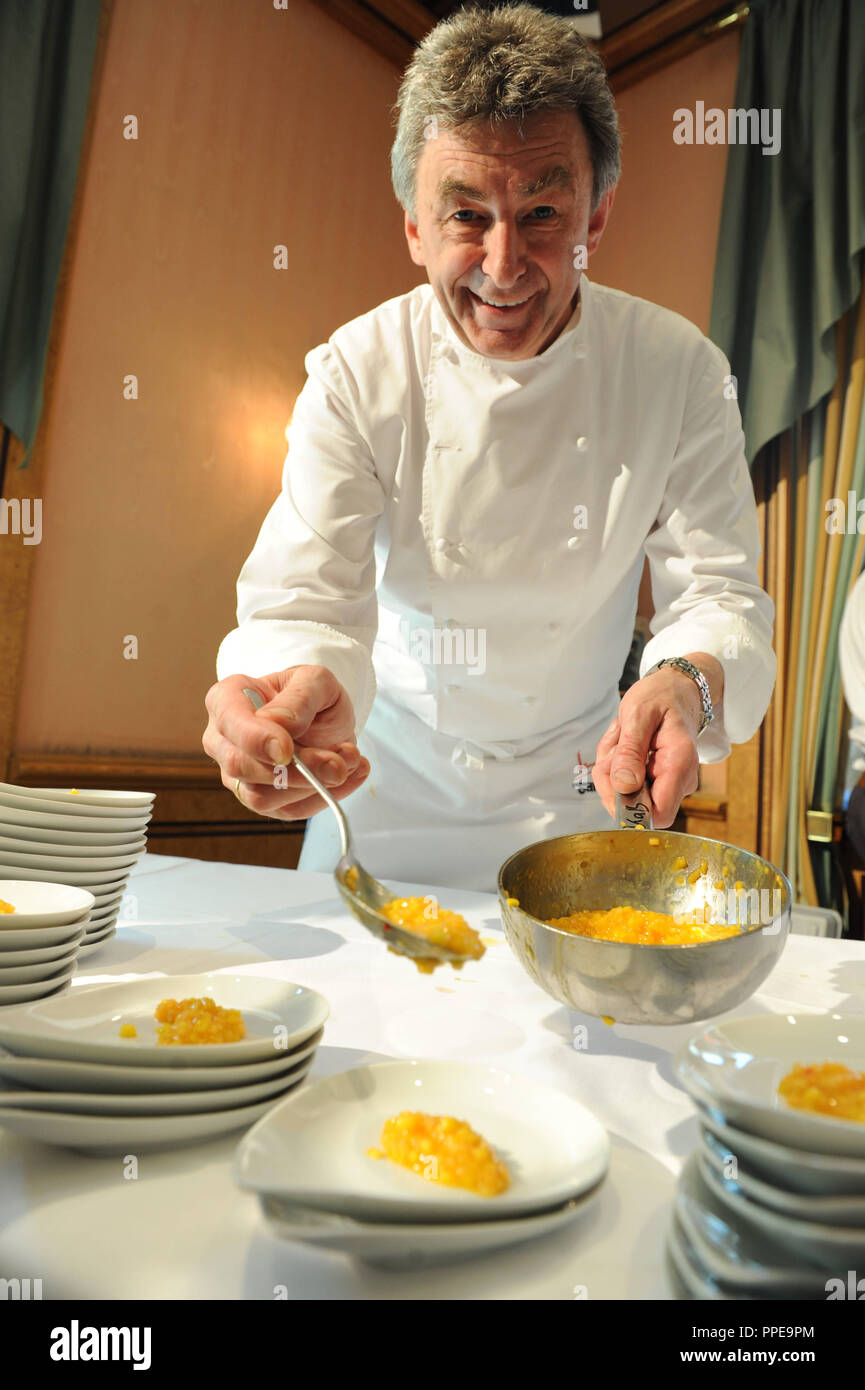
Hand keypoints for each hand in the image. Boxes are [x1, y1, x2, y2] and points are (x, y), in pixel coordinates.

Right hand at [202, 666, 369, 818]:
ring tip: (349, 759)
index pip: (229, 721)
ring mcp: (239, 775)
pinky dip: (326, 797)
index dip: (255, 739)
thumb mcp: (316, 680)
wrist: (324, 718)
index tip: (286, 750)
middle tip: (338, 762)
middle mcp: (223, 741)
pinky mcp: (263, 801)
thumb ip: (300, 697)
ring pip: (262, 797)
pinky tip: (352, 773)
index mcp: (226, 700)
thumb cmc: (311, 693)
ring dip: (314, 785)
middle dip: (296, 770)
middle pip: (241, 766)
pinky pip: (289, 811)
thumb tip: (279, 724)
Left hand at [592, 665, 707, 827]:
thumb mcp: (639, 715)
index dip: (628, 806)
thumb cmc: (660, 697)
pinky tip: (623, 742)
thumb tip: (624, 787)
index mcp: (679, 764)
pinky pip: (624, 783)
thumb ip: (630, 752)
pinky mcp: (656, 779)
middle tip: (616, 741)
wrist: (675, 689)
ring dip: (611, 766)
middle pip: (634, 805)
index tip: (613, 776)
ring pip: (624, 794)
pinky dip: (614, 764)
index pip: (657, 814)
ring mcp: (668, 782)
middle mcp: (679, 780)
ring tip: (621, 736)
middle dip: (611, 777)